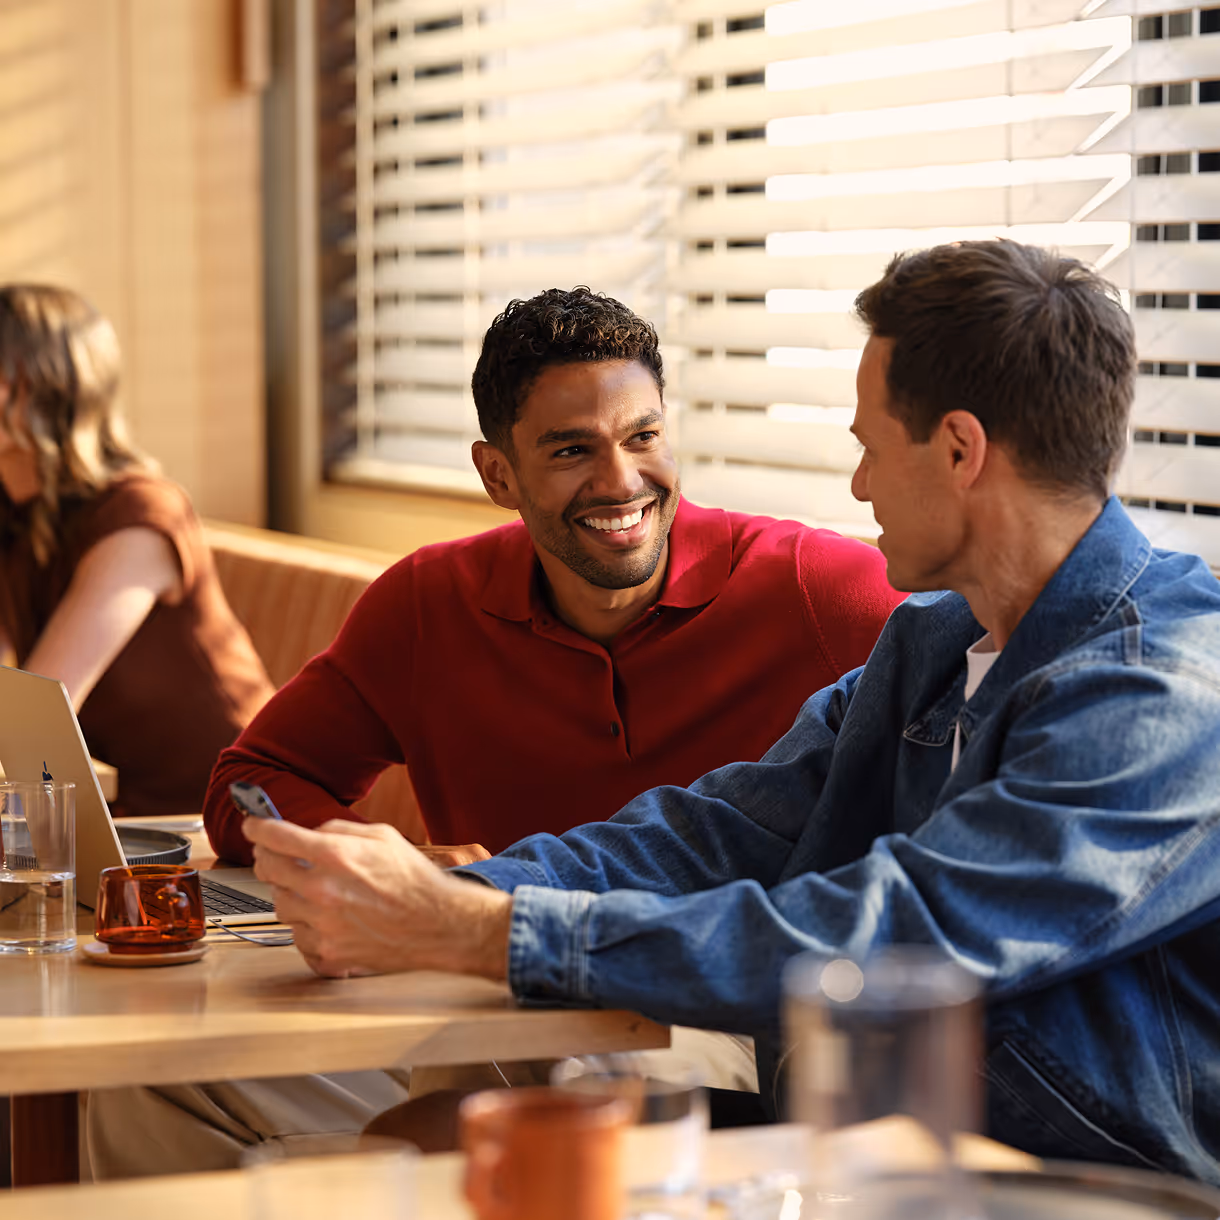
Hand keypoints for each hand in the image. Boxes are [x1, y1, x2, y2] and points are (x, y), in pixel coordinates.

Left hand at [242, 817, 511, 980]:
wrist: (438, 925)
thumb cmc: (415, 881)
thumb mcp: (382, 836)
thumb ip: (339, 829)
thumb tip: (309, 832)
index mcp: (335, 856)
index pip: (274, 836)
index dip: (257, 827)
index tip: (252, 825)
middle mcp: (322, 891)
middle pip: (267, 870)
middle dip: (267, 858)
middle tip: (275, 856)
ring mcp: (322, 927)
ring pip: (279, 905)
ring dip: (289, 893)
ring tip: (313, 890)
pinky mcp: (327, 954)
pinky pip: (297, 937)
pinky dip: (306, 926)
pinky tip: (326, 918)